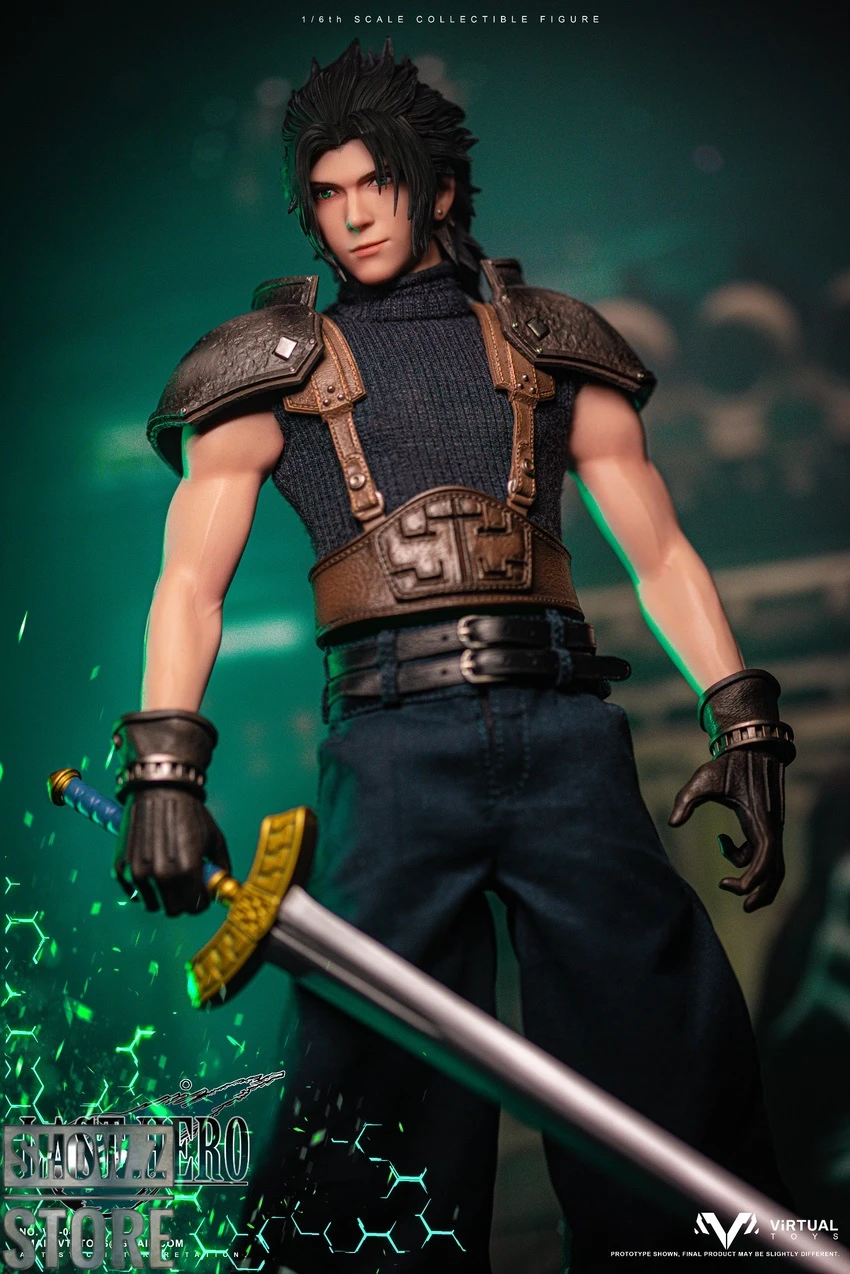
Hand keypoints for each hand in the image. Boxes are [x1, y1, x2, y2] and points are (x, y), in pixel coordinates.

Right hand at [114, 787, 229, 915]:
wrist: (160, 790)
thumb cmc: (191, 813)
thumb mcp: (215, 838)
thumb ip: (220, 867)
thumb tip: (220, 887)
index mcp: (188, 870)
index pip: (195, 907)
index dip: (200, 902)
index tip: (200, 894)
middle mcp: (162, 875)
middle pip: (174, 910)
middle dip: (182, 901)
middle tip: (185, 886)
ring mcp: (140, 873)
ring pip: (153, 905)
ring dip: (162, 896)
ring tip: (168, 876)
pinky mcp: (123, 868)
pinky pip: (135, 893)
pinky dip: (144, 888)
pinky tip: (152, 869)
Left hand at [668, 747, 786, 911]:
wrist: (751, 747)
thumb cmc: (726, 763)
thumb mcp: (703, 778)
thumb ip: (686, 800)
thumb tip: (673, 823)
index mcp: (759, 820)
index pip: (765, 859)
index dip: (752, 878)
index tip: (729, 886)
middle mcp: (771, 827)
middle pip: (777, 870)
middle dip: (763, 892)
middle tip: (743, 907)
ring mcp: (772, 827)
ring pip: (775, 864)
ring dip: (760, 882)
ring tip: (733, 889)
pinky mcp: (767, 824)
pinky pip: (764, 851)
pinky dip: (747, 858)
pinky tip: (722, 844)